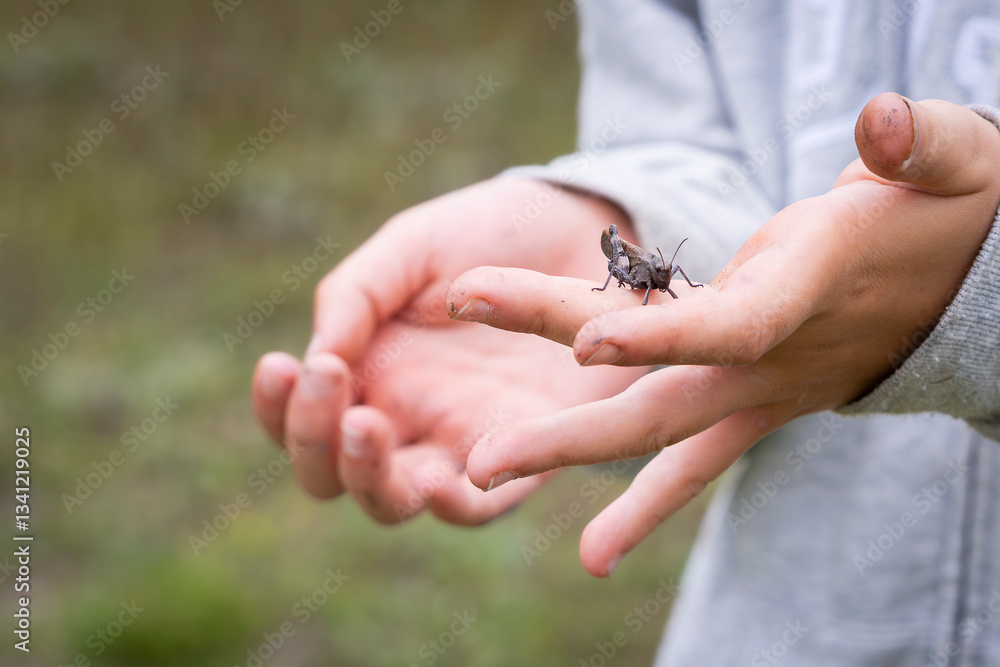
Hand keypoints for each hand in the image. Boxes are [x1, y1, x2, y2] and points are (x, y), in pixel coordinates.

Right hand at [252, 178, 644, 522]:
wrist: (588, 233)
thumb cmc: (492, 235)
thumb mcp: (413, 246)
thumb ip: (357, 293)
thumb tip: (315, 356)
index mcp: (368, 369)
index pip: (300, 416)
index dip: (277, 406)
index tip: (283, 365)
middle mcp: (405, 416)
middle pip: (333, 474)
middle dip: (314, 441)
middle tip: (331, 382)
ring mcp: (461, 441)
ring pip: (393, 500)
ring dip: (367, 477)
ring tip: (366, 426)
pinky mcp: (524, 455)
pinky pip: (480, 506)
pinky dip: (453, 507)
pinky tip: (437, 483)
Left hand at [449, 94, 999, 574]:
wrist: (974, 291)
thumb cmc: (950, 209)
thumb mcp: (956, 159)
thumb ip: (921, 143)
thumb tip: (883, 122)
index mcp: (811, 284)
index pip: (731, 324)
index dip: (664, 334)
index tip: (582, 341)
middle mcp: (777, 353)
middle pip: (662, 393)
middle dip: (569, 426)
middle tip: (479, 460)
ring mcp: (765, 388)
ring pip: (661, 431)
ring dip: (571, 453)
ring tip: (484, 482)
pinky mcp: (758, 400)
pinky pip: (695, 458)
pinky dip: (647, 501)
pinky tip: (596, 553)